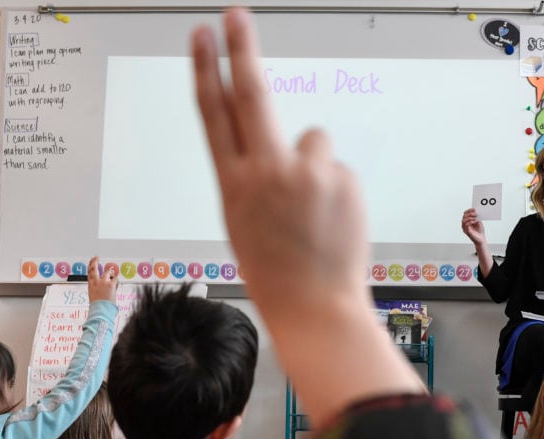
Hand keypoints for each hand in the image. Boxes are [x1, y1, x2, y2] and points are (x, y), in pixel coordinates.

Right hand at [87, 256, 117, 302]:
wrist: (101, 310)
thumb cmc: (98, 305)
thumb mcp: (94, 295)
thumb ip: (97, 288)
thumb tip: (104, 284)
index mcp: (91, 285)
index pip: (89, 272)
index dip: (90, 265)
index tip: (92, 260)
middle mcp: (96, 282)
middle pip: (94, 268)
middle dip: (94, 261)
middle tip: (96, 257)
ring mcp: (103, 282)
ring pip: (107, 272)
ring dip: (110, 275)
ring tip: (112, 281)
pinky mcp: (110, 284)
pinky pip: (115, 279)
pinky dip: (116, 282)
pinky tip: (115, 287)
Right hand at [191, 8, 365, 312]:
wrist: (313, 305)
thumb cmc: (275, 269)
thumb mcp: (242, 221)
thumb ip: (251, 176)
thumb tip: (275, 145)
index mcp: (233, 185)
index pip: (214, 115)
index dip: (206, 71)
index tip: (202, 37)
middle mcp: (266, 172)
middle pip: (252, 95)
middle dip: (241, 49)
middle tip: (235, 15)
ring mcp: (306, 174)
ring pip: (313, 139)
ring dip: (314, 164)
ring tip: (313, 210)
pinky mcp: (341, 179)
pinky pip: (337, 169)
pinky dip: (336, 188)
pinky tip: (331, 220)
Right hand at [461, 208, 485, 246]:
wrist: (481, 239)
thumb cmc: (480, 231)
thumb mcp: (478, 222)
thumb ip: (476, 217)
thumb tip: (475, 211)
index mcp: (466, 222)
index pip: (465, 214)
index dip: (469, 210)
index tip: (474, 209)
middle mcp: (464, 225)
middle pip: (464, 216)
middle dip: (470, 213)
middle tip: (475, 213)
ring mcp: (465, 229)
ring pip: (464, 220)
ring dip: (470, 217)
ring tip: (475, 217)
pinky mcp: (467, 232)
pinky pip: (466, 225)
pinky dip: (470, 222)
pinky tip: (475, 221)